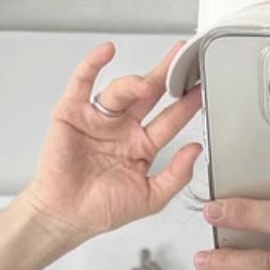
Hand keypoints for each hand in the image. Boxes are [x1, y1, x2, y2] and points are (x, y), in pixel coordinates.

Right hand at [22, 40, 203, 246]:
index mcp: (142, 146)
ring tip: (147, 85)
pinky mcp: (72, 113)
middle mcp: (122, 129)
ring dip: (135, 83)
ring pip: (121, 91)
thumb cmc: (102, 210)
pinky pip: (83, 82)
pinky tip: (107, 52)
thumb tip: (195, 151)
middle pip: (150, 95)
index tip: (203, 89)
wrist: (66, 217)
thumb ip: (176, 175)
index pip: (170, 119)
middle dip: (167, 76)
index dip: (187, 104)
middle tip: (184, 59)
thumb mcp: (151, 198)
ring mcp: (98, 119)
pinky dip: (92, 64)